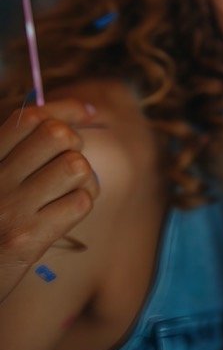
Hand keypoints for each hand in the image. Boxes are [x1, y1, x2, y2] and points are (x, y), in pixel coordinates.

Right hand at [0, 99, 99, 302]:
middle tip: (66, 166)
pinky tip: (65, 215)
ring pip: (74, 167)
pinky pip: (79, 204)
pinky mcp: (26, 240)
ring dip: (82, 178)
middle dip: (74, 145)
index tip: (86, 113)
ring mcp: (9, 209)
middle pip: (57, 136)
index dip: (65, 109)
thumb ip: (16, 153)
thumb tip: (75, 117)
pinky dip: (81, 205)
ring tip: (69, 193)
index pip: (29, 119)